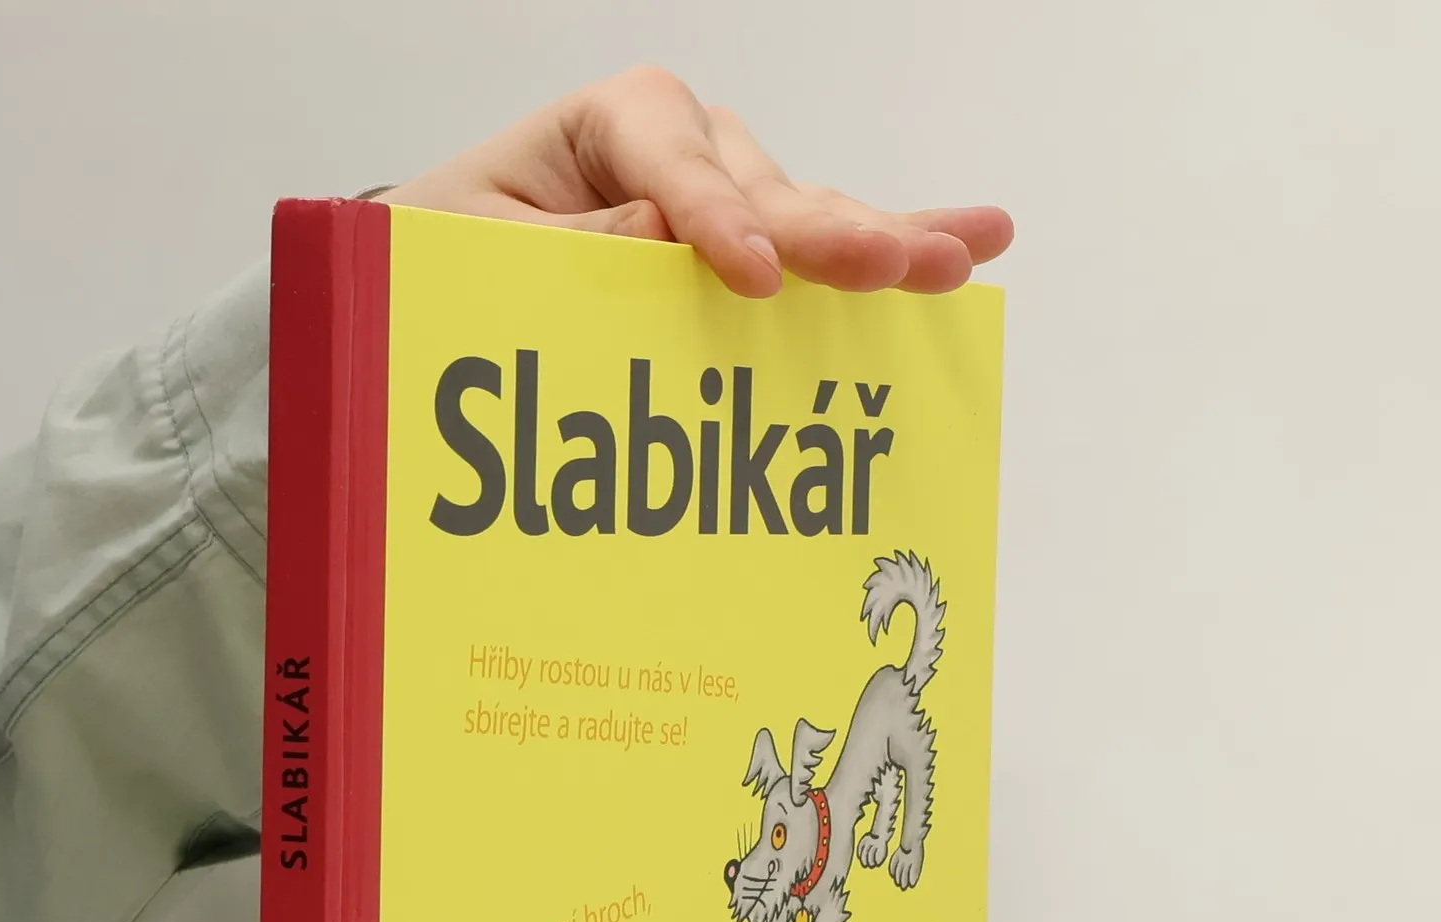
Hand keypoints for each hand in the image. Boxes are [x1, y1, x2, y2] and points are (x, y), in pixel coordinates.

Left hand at [379, 67, 1012, 298]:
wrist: (463, 264)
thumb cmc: (466, 247)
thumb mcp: (480, 248)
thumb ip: (561, 248)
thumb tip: (658, 237)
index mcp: (612, 124)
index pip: (673, 166)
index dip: (715, 223)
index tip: (754, 277)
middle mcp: (691, 143)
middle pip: (765, 190)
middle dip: (827, 233)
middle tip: (891, 262)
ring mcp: (736, 191)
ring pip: (809, 216)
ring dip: (884, 241)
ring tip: (958, 257)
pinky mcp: (761, 239)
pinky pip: (828, 245)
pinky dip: (895, 245)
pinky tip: (977, 239)